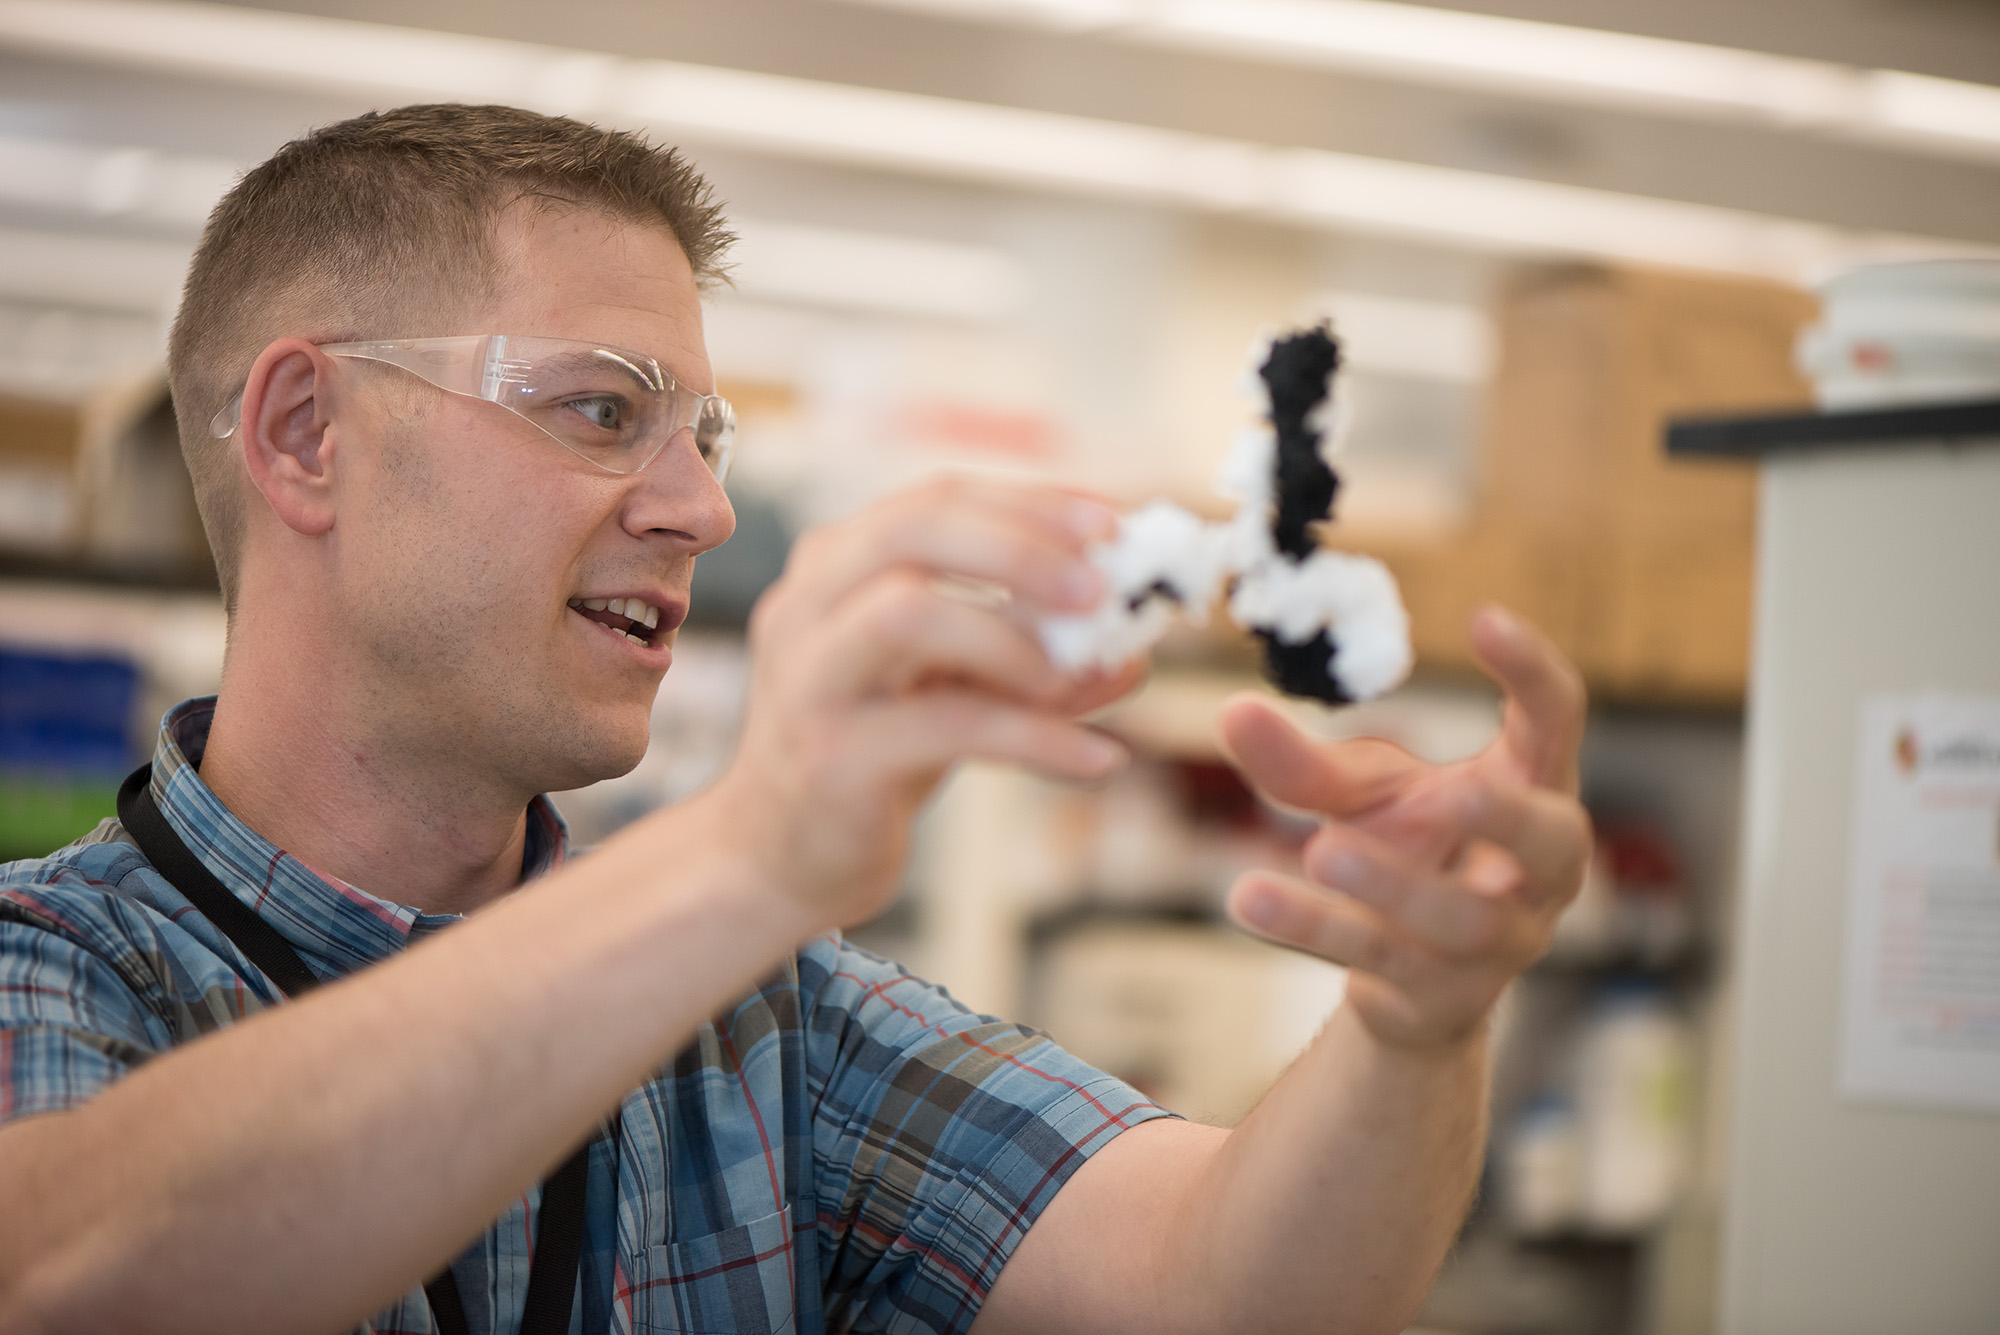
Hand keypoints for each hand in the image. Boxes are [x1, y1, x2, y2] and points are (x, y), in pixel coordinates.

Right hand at [700, 476, 1142, 932]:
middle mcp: (808, 607)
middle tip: (1099, 586)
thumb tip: (1131, 652)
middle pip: (911, 532)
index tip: (1111, 523)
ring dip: (1010, 636)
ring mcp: (811, 679)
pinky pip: (945, 727)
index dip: (1030, 504)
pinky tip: (1097, 758)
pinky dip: (1035, 739)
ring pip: (906, 613)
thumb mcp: (953, 692)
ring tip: (1074, 676)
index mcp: (836, 568)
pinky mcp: (832, 756)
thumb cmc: (870, 759)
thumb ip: (1029, 661)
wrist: (778, 859)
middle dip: (1018, 547)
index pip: (936, 499)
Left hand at [1219, 606, 1590, 1051]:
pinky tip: (1250, 899)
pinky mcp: (1447, 995)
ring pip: (1463, 917)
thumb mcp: (1360, 796)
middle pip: (1552, 839)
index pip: (1557, 720)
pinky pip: (1386, 961)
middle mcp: (1542, 869)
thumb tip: (1231, 713)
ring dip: (1392, 884)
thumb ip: (1301, 763)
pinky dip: (1315, 928)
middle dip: (1507, 818)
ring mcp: (1504, 941)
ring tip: (1319, 850)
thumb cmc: (1408, 851)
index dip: (1532, 671)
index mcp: (1535, 787)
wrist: (1409, 983)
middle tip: (1455, 790)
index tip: (1484, 617)